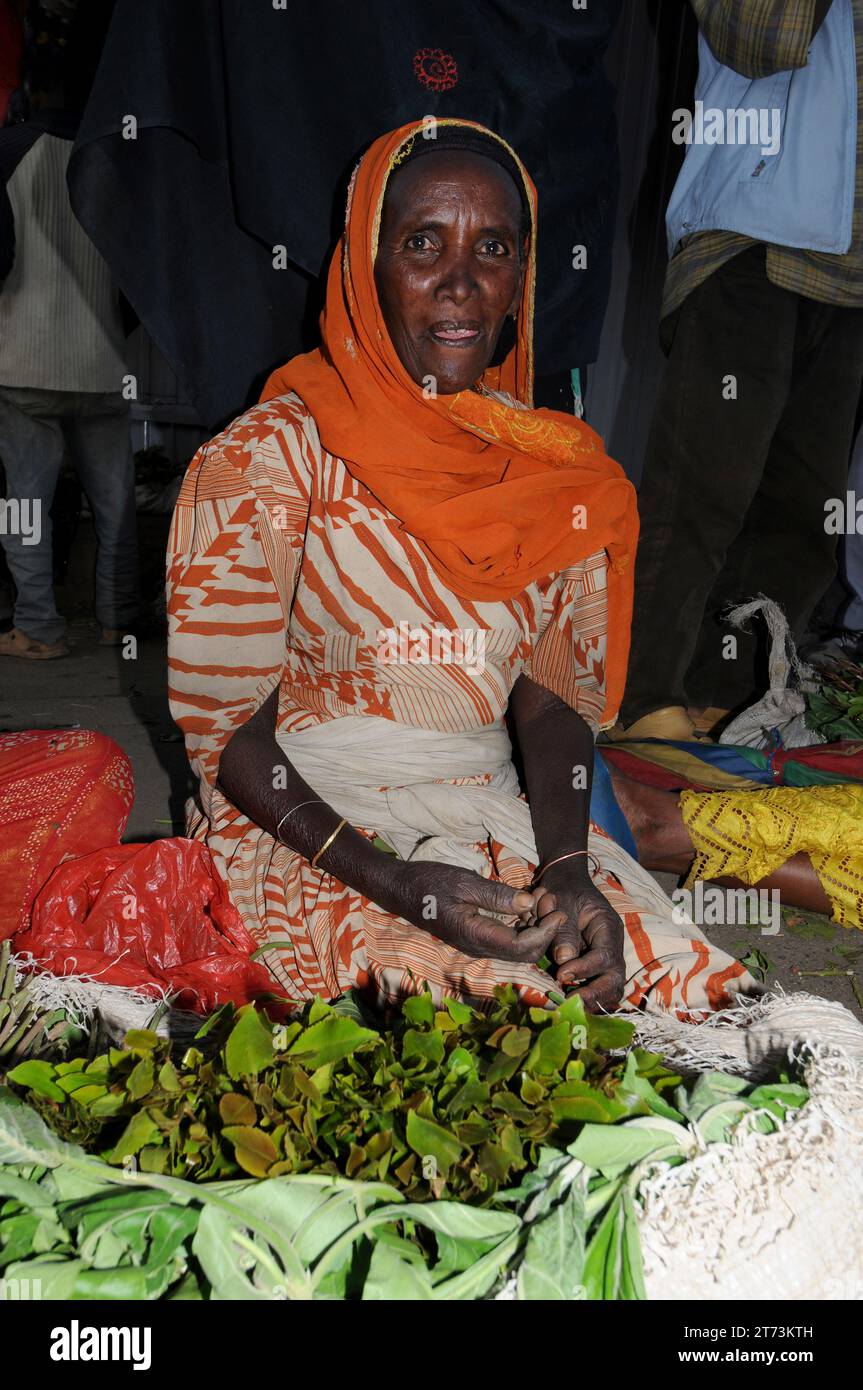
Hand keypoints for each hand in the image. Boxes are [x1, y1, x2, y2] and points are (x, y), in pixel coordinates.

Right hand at [385, 860, 557, 963]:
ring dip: (534, 927)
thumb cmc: (429, 882)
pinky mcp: (475, 937)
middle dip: (544, 930)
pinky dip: (522, 925)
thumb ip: (496, 895)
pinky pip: (506, 940)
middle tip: (551, 901)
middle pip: (523, 954)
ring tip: (542, 898)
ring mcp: (476, 944)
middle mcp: (477, 947)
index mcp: (474, 935)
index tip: (557, 909)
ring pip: (516, 948)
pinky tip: (526, 903)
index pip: (521, 946)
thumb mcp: (464, 881)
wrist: (400, 889)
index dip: (544, 932)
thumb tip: (528, 903)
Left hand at [532, 866, 625, 1011]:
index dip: (584, 969)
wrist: (565, 877)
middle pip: (615, 979)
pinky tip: (569, 1002)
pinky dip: (586, 994)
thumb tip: (564, 961)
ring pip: (610, 986)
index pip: (604, 957)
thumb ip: (564, 931)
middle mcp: (611, 944)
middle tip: (571, 1002)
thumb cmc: (564, 887)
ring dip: (593, 999)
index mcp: (608, 927)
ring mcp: (604, 954)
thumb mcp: (562, 902)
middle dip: (596, 994)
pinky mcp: (593, 962)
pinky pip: (597, 984)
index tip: (561, 974)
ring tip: (570, 1006)